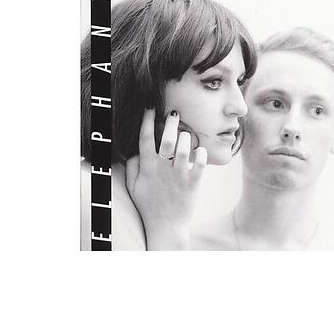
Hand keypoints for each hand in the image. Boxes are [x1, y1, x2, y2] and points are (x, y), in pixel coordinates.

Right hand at [126, 108, 206, 249]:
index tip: (150, 107)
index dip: (147, 120)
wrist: (166, 227)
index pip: (145, 139)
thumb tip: (135, 150)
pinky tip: (200, 149)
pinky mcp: (193, 183)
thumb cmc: (148, 205)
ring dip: (187, 137)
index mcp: (148, 168)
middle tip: (175, 114)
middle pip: (167, 140)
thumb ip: (132, 167)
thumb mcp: (133, 186)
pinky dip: (202, 153)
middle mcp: (163, 169)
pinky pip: (200, 163)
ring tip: (187, 133)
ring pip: (185, 149)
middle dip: (171, 123)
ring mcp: (179, 176)